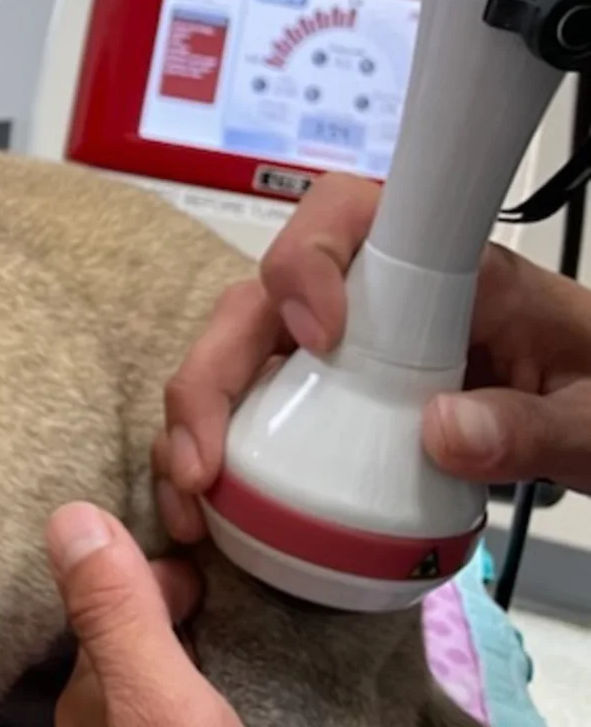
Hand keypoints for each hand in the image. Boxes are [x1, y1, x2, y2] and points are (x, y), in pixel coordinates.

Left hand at [45, 503, 284, 726]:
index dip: (149, 571)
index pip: (105, 611)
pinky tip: (220, 719)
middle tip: (227, 581)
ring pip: (139, 702)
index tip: (203, 546)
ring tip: (232, 636)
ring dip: (176, 663)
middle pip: (120, 655)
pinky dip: (189, 715)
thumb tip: (68, 517)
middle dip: (161, 612)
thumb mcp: (161, 713)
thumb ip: (119, 621)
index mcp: (89, 705)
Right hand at [156, 172, 590, 541]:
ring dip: (193, 421)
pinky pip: (244, 412)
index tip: (320, 334)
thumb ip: (535, 425)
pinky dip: (209, 456)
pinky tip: (206, 511)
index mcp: (446, 271)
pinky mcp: (319, 404)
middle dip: (212, 370)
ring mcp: (336, 354)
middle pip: (257, 300)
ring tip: (192, 497)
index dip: (311, 259)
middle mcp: (371, 301)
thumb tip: (442, 431)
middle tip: (205, 457)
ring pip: (233, 356)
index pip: (350, 215)